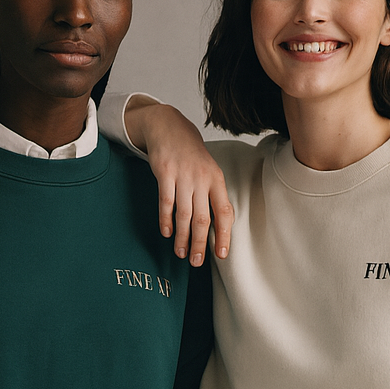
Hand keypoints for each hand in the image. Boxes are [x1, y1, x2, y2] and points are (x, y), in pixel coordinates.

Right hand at [124, 97, 233, 266]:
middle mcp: (202, 178)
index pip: (224, 212)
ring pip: (184, 214)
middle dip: (200, 243)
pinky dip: (165, 220)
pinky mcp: (164, 172)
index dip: (225, 235)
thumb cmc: (190, 155)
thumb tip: (219, 228)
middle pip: (203, 218)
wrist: (169, 127)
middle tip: (196, 261)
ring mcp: (183, 175)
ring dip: (182, 237)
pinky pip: (165, 202)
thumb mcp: (208, 172)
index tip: (222, 254)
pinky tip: (166, 233)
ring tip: (181, 253)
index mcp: (217, 179)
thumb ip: (213, 196)